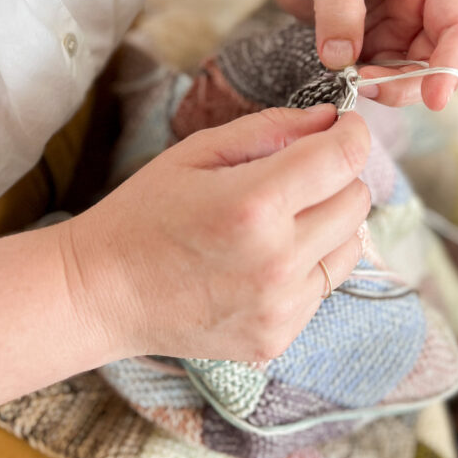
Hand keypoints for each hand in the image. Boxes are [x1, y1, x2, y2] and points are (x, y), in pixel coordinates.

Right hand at [64, 105, 370, 362]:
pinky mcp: (277, 338)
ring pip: (350, 247)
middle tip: (301, 171)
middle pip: (356, 201)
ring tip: (282, 219)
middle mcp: (277, 261)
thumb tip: (330, 118)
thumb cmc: (143, 212)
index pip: (343, 159)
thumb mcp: (197, 152)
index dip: (351, 133)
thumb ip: (270, 129)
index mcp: (254, 205)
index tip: (344, 126)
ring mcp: (280, 307)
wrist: (101, 293)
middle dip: (337, 176)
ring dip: (329, 223)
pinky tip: (263, 260)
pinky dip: (308, 265)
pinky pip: (324, 288)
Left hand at [268, 0, 457, 109]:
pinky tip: (342, 76)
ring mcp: (397, 31)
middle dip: (409, 84)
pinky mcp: (373, 48)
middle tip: (368, 89)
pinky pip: (380, 77)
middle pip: (436, 61)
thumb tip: (342, 59)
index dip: (451, 64)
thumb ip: (338, 7)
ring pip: (409, 76)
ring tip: (350, 80)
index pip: (457, 26)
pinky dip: (367, 85)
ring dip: (386, 88)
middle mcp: (419, 9)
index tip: (436, 99)